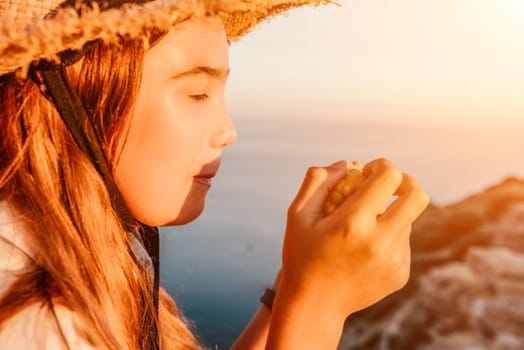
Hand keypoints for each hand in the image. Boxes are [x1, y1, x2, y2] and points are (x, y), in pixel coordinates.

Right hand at [279, 158, 428, 317]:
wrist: (314, 305)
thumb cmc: (301, 255)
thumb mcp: (297, 214)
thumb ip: (318, 181)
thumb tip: (347, 164)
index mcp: (353, 223)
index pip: (389, 177)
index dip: (381, 166)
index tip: (367, 172)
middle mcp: (380, 242)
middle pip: (417, 195)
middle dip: (405, 182)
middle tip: (386, 186)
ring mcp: (394, 260)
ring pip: (407, 218)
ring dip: (389, 213)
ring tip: (359, 228)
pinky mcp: (401, 273)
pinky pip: (402, 240)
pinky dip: (387, 235)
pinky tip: (362, 249)